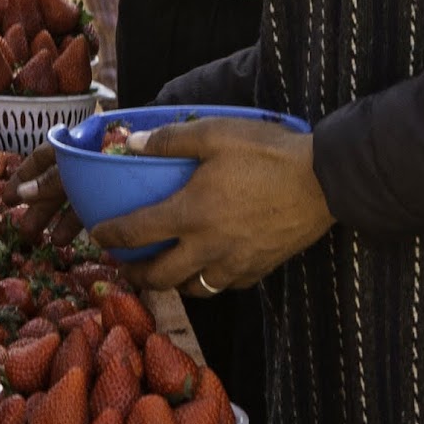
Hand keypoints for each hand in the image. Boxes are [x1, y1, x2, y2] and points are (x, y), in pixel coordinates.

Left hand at [85, 121, 333, 294]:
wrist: (327, 181)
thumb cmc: (269, 154)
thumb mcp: (216, 134)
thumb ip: (169, 140)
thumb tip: (131, 144)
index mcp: (190, 214)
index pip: (135, 233)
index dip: (109, 237)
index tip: (97, 236)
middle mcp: (208, 247)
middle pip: (159, 276)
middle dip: (135, 275)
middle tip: (124, 267)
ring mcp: (235, 263)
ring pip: (193, 289)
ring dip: (171, 284)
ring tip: (164, 273)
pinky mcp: (260, 269)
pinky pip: (226, 285)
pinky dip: (210, 281)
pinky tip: (209, 269)